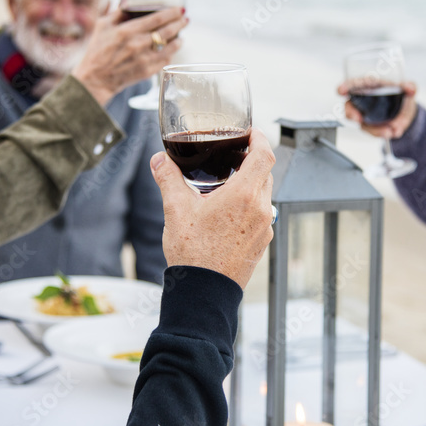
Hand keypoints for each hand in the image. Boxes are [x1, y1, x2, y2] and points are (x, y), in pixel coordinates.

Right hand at [72, 7, 188, 106]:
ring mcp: (144, 59)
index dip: (171, 13)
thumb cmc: (97, 50)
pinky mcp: (147, 71)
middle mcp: (137, 44)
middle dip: (179, 23)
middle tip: (185, 19)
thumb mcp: (102, 26)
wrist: (95, 79)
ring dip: (178, 39)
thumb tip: (130, 0)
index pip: (157, 19)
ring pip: (170, 47)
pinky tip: (171, 49)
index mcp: (127, 31)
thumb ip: (118, 12)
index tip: (179, 9)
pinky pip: (165, 60)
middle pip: (167, 31)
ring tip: (180, 35)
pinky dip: (171, 53)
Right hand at [149, 129, 274, 289]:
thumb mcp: (176, 210)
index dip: (260, 138)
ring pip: (263, 194)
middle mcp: (260, 209)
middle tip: (234, 154)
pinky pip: (261, 215)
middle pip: (265, 173)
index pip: (265, 154)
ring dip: (251, 183)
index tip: (251, 132)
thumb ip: (168, 178)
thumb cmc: (193, 254)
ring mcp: (264, 228)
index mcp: (243, 195)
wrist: (204, 293)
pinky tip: (228, 212)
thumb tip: (160, 160)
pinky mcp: (261, 243)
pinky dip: (250, 205)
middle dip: (252, 160)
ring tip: (228, 182)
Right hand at [338, 80, 417, 138]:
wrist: (407, 112)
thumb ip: (410, 86)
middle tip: (358, 119)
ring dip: (375, 130)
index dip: (344, 86)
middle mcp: (362, 102)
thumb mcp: (407, 89)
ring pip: (362, 124)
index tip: (341, 90)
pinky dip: (384, 133)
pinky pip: (374, 132)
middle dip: (351, 114)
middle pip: (348, 107)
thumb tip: (410, 87)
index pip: (352, 84)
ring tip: (389, 132)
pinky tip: (395, 132)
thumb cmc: (401, 95)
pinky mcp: (371, 128)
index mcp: (368, 86)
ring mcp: (365, 116)